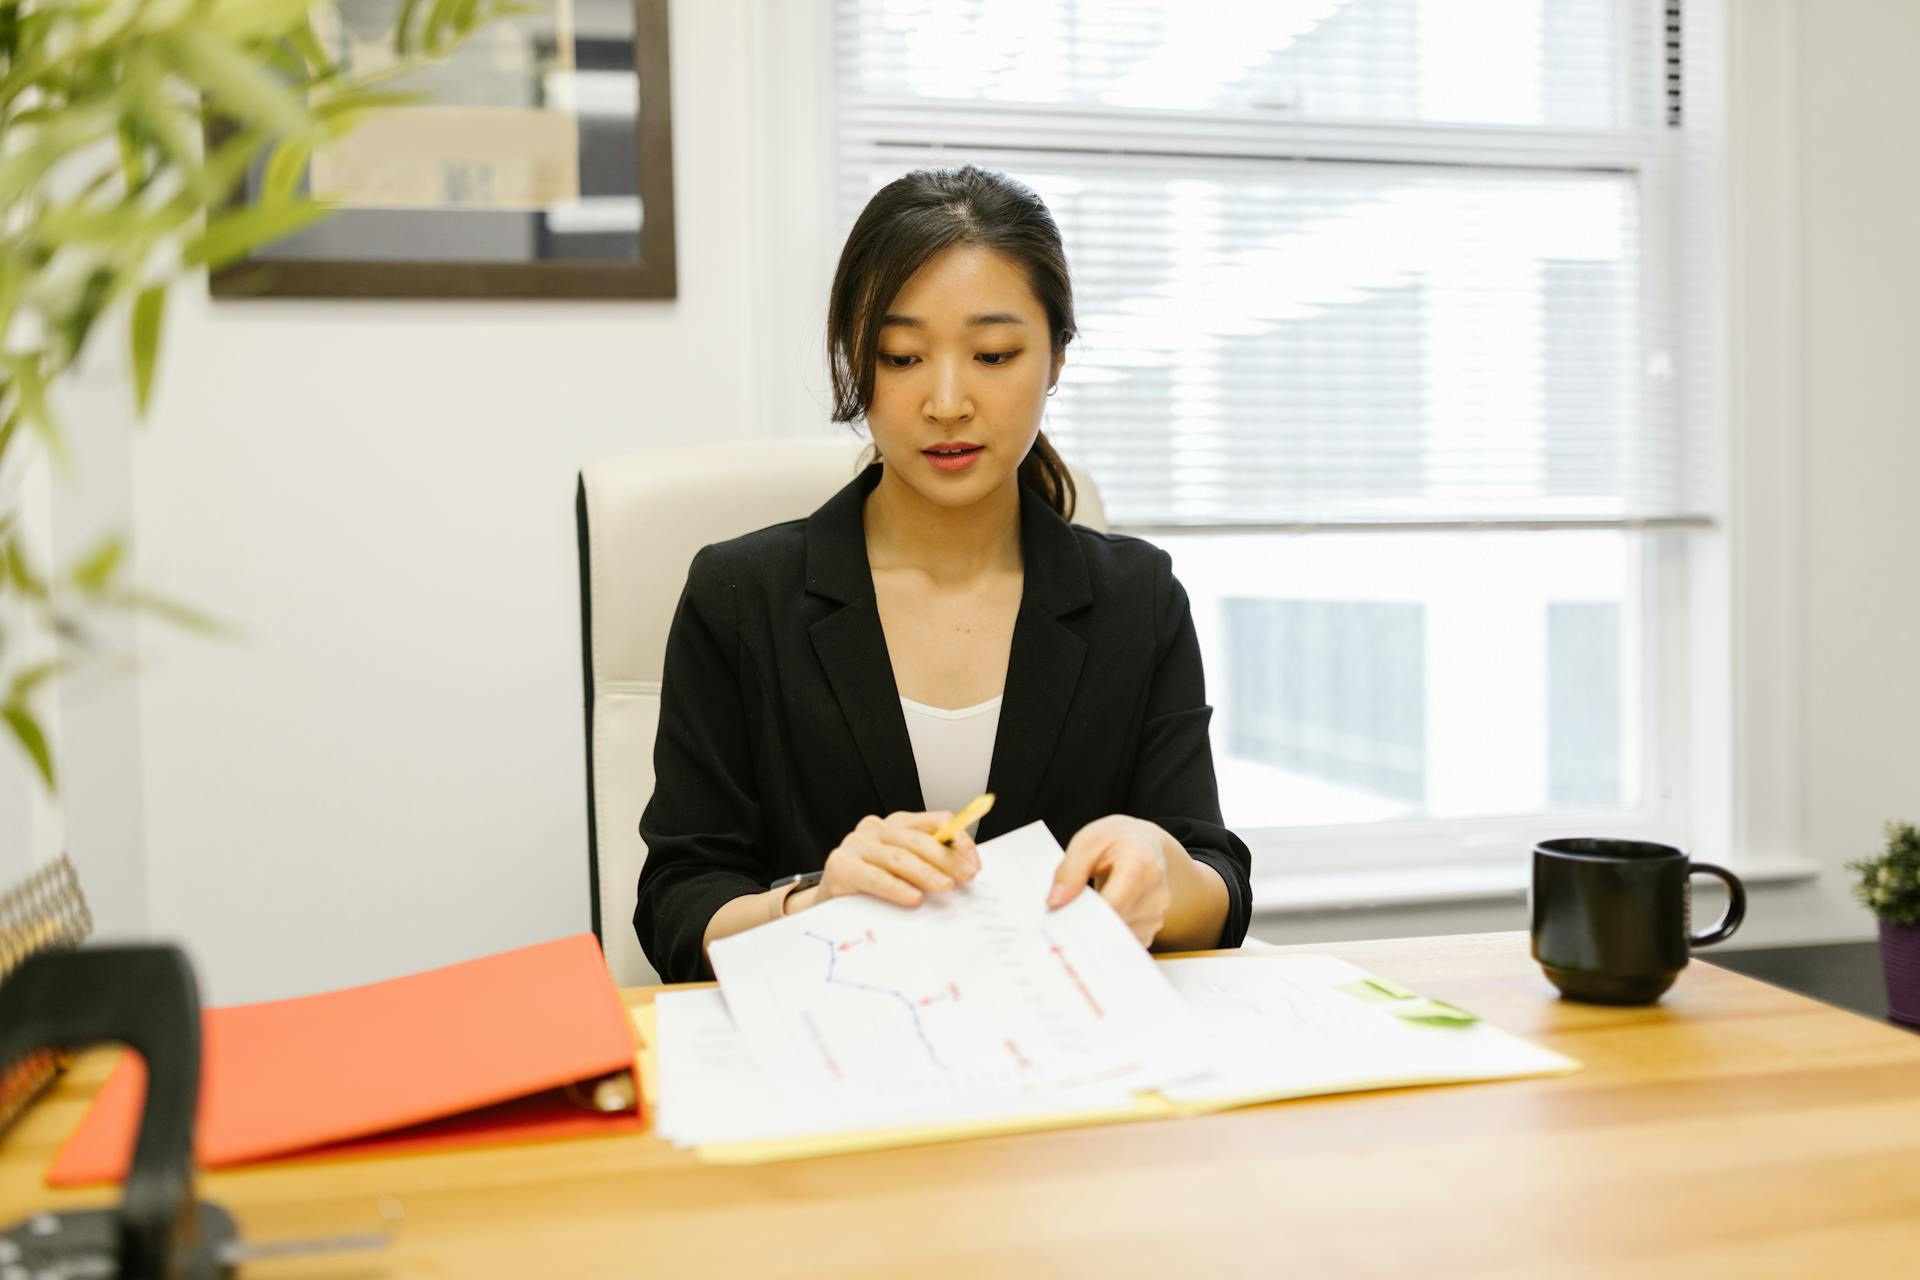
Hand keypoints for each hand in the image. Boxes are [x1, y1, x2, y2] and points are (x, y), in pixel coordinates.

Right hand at [816, 811, 979, 908]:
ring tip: (945, 887)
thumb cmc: (871, 890)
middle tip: (966, 876)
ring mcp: (856, 844)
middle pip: (920, 839)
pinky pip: (875, 877)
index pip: (937, 822)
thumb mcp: (904, 873)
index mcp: (897, 825)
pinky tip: (914, 898)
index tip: (975, 862)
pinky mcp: (840, 865)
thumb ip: (930, 866)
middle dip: (948, 858)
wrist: (828, 906)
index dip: (960, 839)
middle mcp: (875, 828)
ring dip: (926, 873)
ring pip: (899, 857)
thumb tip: (966, 872)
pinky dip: (896, 888)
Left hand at [1048, 815, 1172, 945]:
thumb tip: (1054, 904)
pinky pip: (1121, 940)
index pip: (1111, 906)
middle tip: (1071, 908)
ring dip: (1098, 926)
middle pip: (1112, 926)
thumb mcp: (1087, 843)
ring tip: (1095, 900)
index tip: (1061, 918)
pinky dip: (1108, 931)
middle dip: (1087, 922)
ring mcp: (1157, 914)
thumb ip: (1070, 872)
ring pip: (1114, 936)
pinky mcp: (1152, 929)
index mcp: (1141, 867)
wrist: (1146, 843)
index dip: (1084, 916)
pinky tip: (1106, 911)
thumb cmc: (1115, 840)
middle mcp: (1156, 895)